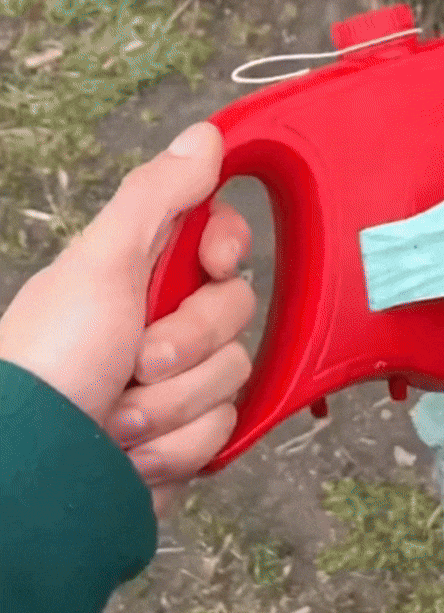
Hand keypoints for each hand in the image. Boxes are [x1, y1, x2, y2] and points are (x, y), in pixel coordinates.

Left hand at [0, 122, 256, 515]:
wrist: (35, 477)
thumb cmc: (52, 362)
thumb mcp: (101, 265)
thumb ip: (158, 196)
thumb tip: (205, 135)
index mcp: (144, 270)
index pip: (224, 236)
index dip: (227, 248)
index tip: (209, 264)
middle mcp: (167, 320)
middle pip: (237, 310)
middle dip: (189, 343)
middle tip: (137, 360)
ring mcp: (181, 379)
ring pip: (234, 375)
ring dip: (175, 404)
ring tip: (120, 418)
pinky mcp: (190, 432)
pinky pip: (223, 428)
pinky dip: (176, 445)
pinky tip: (134, 452)